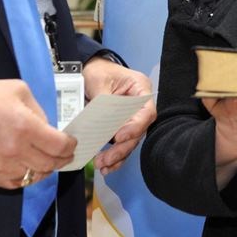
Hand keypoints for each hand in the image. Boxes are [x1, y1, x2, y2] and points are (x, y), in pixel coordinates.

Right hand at [0, 79, 76, 188]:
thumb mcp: (18, 90)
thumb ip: (38, 109)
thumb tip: (47, 126)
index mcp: (25, 127)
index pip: (59, 145)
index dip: (70, 145)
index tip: (71, 143)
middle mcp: (16, 150)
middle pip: (51, 164)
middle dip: (62, 159)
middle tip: (66, 154)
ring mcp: (3, 166)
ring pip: (36, 176)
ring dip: (45, 169)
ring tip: (48, 161)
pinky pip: (17, 183)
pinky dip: (27, 177)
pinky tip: (28, 168)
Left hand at [83, 58, 155, 175]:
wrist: (89, 70)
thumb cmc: (98, 71)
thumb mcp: (99, 81)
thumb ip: (102, 102)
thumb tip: (99, 123)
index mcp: (141, 89)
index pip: (146, 112)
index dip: (135, 127)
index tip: (118, 137)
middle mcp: (139, 105)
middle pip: (138, 131)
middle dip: (122, 148)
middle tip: (106, 158)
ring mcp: (131, 117)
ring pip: (130, 141)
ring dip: (118, 156)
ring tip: (103, 165)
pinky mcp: (121, 126)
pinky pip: (121, 144)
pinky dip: (114, 156)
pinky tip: (106, 166)